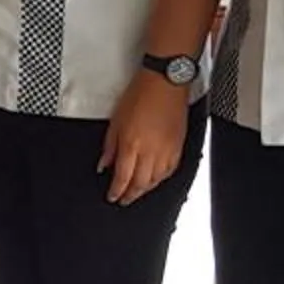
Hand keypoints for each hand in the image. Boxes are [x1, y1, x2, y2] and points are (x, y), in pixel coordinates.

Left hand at [99, 69, 191, 205]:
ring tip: (136, 192)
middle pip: (140, 184)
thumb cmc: (141, 96)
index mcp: (132, 145)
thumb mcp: (116, 120)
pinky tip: (154, 180)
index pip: (122, 178)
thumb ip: (110, 147)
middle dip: (130, 195)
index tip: (112, 197)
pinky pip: (170, 172)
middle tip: (123, 199)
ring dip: (145, 190)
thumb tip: (104, 165)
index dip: (116, 191)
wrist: (165, 83)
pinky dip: (160, 180)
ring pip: (156, 181)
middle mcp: (151, 152)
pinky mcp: (179, 147)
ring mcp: (167, 151)